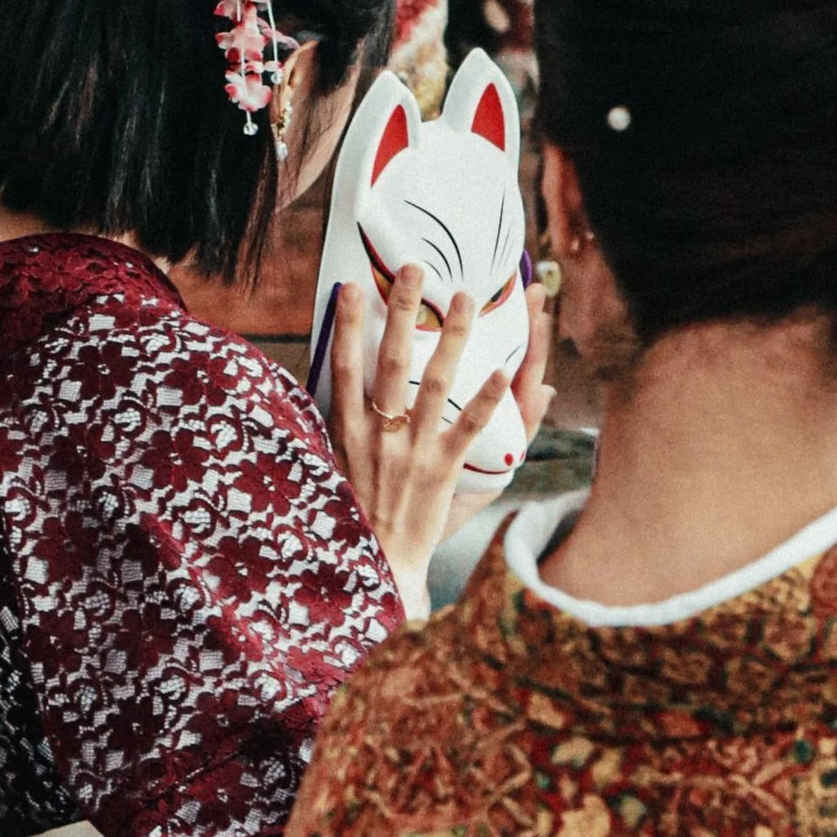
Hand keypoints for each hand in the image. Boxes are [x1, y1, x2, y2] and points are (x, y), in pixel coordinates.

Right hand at [327, 267, 552, 622]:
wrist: (371, 567)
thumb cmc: (351, 517)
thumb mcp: (331, 468)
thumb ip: (336, 425)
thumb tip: (334, 386)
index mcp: (347, 431)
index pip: (344, 366)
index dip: (346, 325)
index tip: (350, 287)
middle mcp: (377, 434)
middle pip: (390, 360)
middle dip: (403, 310)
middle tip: (415, 269)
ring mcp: (410, 451)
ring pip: (433, 382)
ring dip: (451, 337)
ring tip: (464, 298)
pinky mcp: (440, 472)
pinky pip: (466, 429)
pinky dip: (486, 401)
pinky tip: (504, 371)